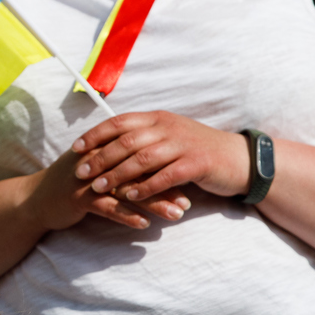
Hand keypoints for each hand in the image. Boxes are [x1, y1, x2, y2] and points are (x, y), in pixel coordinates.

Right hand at [25, 143, 191, 232]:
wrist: (35, 200)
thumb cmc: (71, 185)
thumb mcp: (96, 168)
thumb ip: (121, 163)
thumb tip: (155, 167)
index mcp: (105, 148)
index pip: (142, 154)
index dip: (166, 168)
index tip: (188, 182)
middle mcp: (98, 160)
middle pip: (140, 170)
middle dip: (166, 186)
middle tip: (188, 202)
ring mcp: (87, 179)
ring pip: (128, 190)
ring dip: (154, 203)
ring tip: (175, 215)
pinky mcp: (78, 198)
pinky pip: (108, 208)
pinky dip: (127, 216)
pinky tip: (144, 225)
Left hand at [71, 111, 250, 203]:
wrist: (239, 159)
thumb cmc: (198, 150)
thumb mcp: (169, 136)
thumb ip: (144, 138)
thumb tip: (109, 144)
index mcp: (158, 118)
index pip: (120, 122)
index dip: (95, 134)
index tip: (75, 147)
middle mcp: (168, 127)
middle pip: (126, 141)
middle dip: (100, 157)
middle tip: (80, 172)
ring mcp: (183, 144)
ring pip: (142, 158)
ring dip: (117, 173)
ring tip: (98, 187)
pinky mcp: (196, 164)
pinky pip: (165, 176)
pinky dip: (146, 187)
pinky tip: (130, 196)